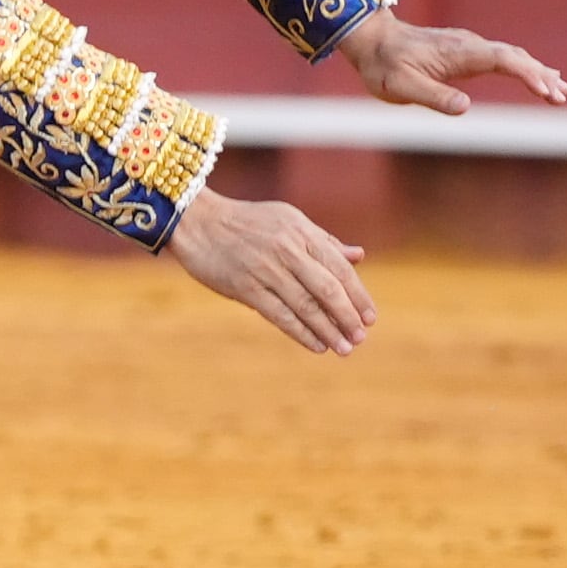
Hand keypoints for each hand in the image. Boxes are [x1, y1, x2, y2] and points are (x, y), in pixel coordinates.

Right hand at [167, 189, 375, 354]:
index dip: (358, 295)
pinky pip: (279, 314)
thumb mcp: (288, 220)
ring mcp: (265, 269)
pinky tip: (316, 345)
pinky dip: (301, 333)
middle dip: (347, 317)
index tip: (370, 318)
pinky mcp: (245, 286)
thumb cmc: (246, 221)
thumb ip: (323, 240)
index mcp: (301, 231)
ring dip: (328, 330)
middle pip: (326, 289)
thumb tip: (358, 256)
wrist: (196, 220)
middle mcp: (286, 249)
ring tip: (343, 348)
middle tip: (360, 338)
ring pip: (305, 306)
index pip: (338, 267)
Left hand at [338, 8, 566, 112]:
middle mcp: (467, 45)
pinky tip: (536, 77)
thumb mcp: (401, 87)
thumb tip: (466, 107)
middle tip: (561, 96)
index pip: (501, 60)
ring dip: (536, 71)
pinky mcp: (464, 51)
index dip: (527, 74)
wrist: (370, 41)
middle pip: (512, 57)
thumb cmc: (383, 66)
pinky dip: (523, 67)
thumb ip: (433, 96)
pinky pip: (501, 58)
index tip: (546, 90)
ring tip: (561, 90)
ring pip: (510, 56)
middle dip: (539, 75)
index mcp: (457, 53)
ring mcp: (467, 46)